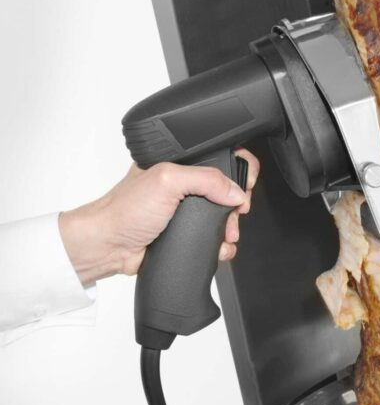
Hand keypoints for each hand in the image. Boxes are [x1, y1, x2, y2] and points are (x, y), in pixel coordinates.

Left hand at [59, 149, 259, 285]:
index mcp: (178, 163)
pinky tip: (218, 247)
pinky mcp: (184, 234)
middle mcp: (182, 185)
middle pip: (226, 189)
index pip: (218, 157)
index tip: (244, 184)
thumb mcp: (167, 181)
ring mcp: (184, 211)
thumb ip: (205, 179)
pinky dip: (220, 245)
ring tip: (226, 234)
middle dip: (236, 204)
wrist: (109, 246)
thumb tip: (235, 191)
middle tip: (236, 212)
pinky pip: (212, 238)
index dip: (238, 169)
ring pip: (222, 216)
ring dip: (230, 227)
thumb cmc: (125, 210)